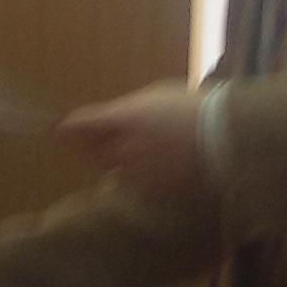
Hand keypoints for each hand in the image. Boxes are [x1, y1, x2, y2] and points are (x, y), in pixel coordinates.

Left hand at [57, 81, 206, 196]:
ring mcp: (137, 172)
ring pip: (111, 169)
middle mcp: (123, 148)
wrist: (225, 138)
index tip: (61, 129)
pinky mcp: (153, 190)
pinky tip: (151, 166)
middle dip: (88, 145)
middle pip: (90, 152)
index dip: (68, 127)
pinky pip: (133, 183)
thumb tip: (112, 118)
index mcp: (122, 119)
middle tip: (92, 139)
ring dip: (112, 161)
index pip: (80, 125)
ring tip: (129, 151)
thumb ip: (127, 110)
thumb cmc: (194, 108)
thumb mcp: (156, 97)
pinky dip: (134, 176)